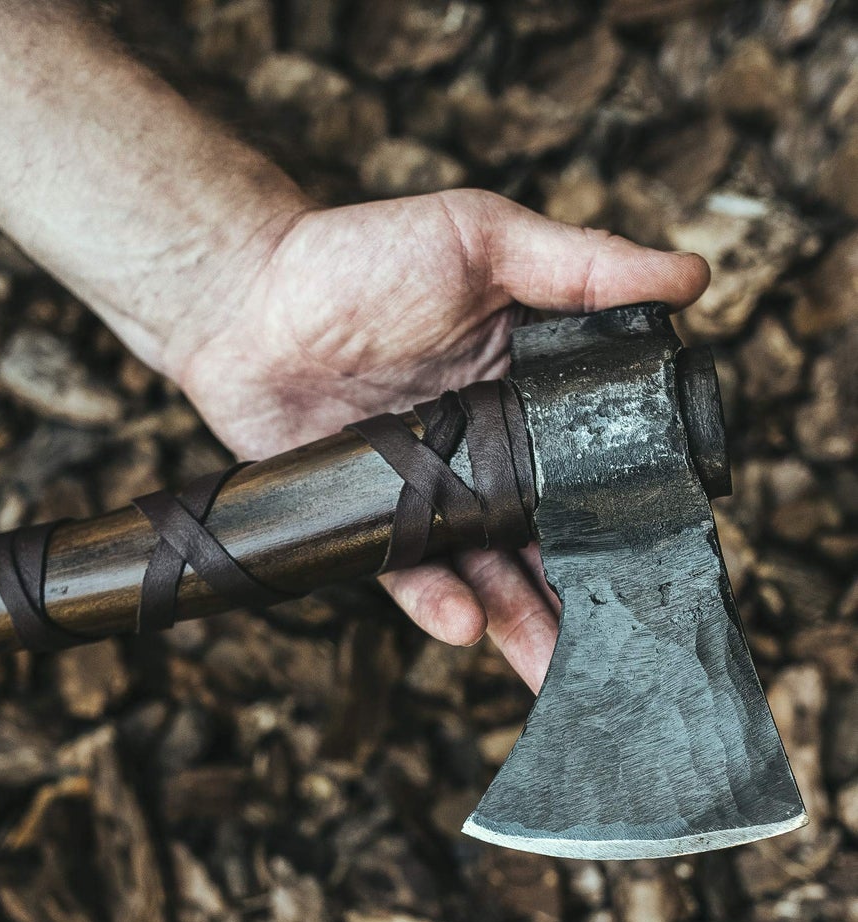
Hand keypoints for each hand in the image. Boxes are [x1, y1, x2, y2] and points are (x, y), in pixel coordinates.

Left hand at [172, 189, 710, 690]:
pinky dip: (437, 601)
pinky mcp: (366, 520)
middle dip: (587, 591)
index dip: (632, 504)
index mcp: (527, 391)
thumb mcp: (482, 238)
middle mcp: (485, 451)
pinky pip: (408, 572)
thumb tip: (694, 277)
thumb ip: (580, 265)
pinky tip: (466, 624)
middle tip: (632, 645)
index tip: (674, 551)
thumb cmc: (359, 255)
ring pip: (487, 569)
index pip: (596, 459)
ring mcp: (426, 490)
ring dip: (523, 620)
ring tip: (560, 668)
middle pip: (549, 532)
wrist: (242, 300)